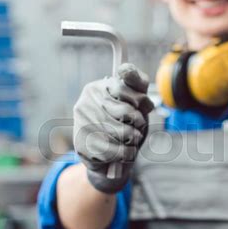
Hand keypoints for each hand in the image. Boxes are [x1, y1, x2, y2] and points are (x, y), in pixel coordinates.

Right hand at [73, 63, 153, 192]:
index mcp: (100, 86)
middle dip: (139, 122)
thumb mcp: (135, 103)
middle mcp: (87, 100)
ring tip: (130, 139)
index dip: (141, 99)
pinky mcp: (83, 144)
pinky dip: (128, 154)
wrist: (107, 158)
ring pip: (124, 133)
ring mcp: (83, 122)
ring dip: (134, 139)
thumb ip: (138, 86)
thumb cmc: (124, 125)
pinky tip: (125, 151)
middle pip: (128, 111)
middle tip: (137, 127)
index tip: (144, 106)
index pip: (127, 81)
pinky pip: (117, 151)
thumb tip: (123, 70)